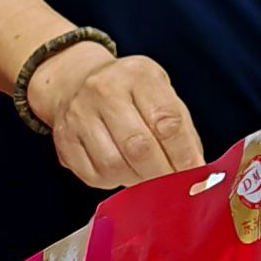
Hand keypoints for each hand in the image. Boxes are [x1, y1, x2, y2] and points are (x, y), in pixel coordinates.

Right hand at [27, 43, 199, 190]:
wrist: (76, 81)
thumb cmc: (130, 94)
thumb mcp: (161, 94)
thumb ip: (182, 131)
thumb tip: (197, 172)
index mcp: (138, 75)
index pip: (167, 121)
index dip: (184, 154)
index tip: (194, 174)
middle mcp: (104, 90)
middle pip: (139, 146)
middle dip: (161, 174)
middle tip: (172, 185)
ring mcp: (79, 114)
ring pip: (114, 165)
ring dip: (136, 180)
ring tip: (146, 177)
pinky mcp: (64, 140)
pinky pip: (93, 175)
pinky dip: (113, 182)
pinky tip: (121, 170)